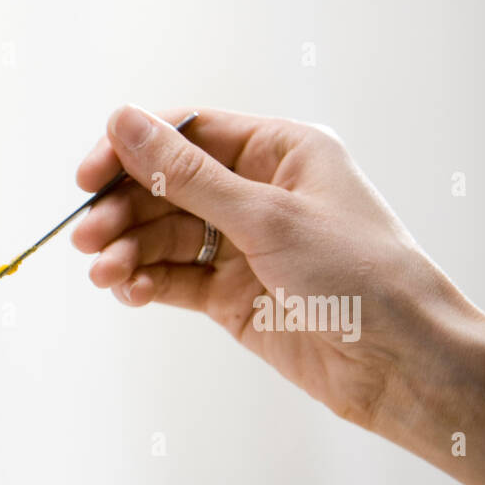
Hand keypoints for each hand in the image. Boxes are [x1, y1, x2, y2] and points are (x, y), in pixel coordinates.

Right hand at [71, 103, 484, 436]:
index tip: (89, 177)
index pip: (189, 134)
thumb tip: (124, 122)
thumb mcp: (267, 216)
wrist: (397, 362)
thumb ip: (188, 176)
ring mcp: (242, 246)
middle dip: (122, 210)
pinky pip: (173, 280)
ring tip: (106, 275)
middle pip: (166, 188)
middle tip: (86, 238)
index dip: (133, 150)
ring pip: (163, 237)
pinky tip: (130, 293)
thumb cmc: (358, 274)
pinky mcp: (230, 296)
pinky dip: (146, 284)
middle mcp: (257, 193)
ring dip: (128, 252)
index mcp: (280, 152)